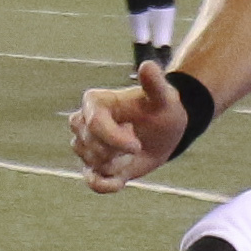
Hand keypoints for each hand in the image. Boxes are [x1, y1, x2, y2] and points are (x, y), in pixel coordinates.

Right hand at [70, 63, 188, 191]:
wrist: (167, 131)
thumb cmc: (163, 109)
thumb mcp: (164, 97)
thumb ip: (155, 83)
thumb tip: (148, 65)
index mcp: (95, 102)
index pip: (95, 125)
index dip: (115, 139)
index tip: (137, 145)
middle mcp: (84, 122)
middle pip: (90, 146)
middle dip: (117, 151)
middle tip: (137, 143)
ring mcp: (87, 145)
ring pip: (91, 162)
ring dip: (116, 165)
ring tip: (132, 154)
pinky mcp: (95, 165)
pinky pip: (90, 180)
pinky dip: (104, 185)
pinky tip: (120, 182)